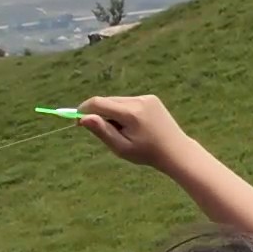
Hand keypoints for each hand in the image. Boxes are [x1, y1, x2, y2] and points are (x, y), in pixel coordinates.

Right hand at [75, 93, 194, 170]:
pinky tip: (132, 126)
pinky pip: (129, 101)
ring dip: (111, 112)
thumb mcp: (121, 147)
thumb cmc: (146, 153)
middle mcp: (138, 101)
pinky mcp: (152, 98)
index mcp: (130, 113)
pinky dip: (123, 110)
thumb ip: (102, 131)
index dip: (83, 109)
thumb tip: (83, 118)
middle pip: (108, 101)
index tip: (77, 121)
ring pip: (118, 101)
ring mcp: (146, 98)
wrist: (175, 150)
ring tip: (122, 131)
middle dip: (98, 113)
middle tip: (100, 131)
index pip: (98, 103)